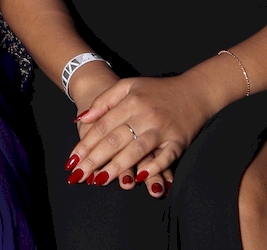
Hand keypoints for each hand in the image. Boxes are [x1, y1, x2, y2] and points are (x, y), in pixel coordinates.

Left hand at [69, 74, 215, 193]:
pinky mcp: (179, 141)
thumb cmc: (157, 90)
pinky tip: (138, 177)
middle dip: (94, 160)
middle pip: (115, 140)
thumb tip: (80, 119)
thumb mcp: (128, 86)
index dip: (85, 145)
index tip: (71, 161)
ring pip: (136, 150)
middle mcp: (145, 115)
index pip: (102, 127)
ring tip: (100, 180)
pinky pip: (165, 157)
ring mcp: (162, 129)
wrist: (195, 90)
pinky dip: (152, 167)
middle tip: (78, 176)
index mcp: (131, 101)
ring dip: (117, 167)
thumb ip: (104, 101)